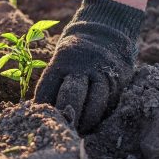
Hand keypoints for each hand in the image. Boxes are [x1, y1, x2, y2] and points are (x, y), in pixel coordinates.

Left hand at [35, 0, 144, 133]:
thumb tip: (42, 107)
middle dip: (66, 115)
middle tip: (61, 128)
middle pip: (72, 96)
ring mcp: (102, 72)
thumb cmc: (76, 49)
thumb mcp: (61, 56)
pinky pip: (109, 102)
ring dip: (86, 121)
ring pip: (95, 103)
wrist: (108, 27)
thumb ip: (55, 80)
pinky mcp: (118, 79)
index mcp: (62, 60)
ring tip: (79, 131)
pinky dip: (101, 115)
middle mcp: (82, 66)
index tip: (40, 117)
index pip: (48, 89)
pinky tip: (94, 124)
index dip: (42, 106)